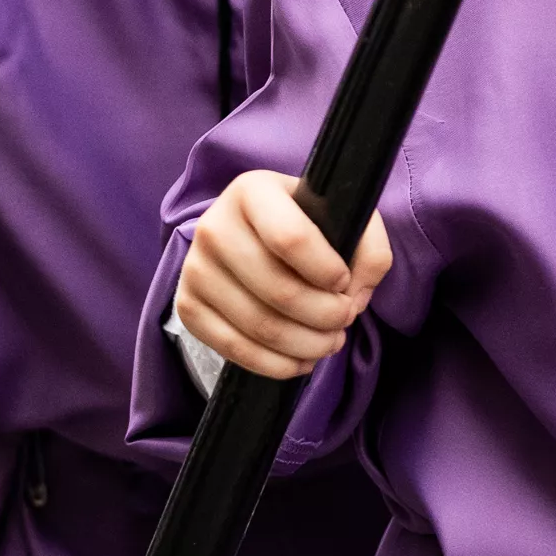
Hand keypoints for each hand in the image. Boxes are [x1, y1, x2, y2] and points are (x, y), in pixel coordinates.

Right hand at [175, 170, 393, 379]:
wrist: (254, 236)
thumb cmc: (307, 225)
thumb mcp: (346, 219)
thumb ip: (368, 251)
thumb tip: (351, 299)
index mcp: (252, 191)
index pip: (291, 238)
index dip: (327, 271)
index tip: (343, 282)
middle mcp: (214, 225)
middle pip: (279, 290)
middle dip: (326, 315)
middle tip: (345, 319)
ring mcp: (195, 268)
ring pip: (260, 325)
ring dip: (307, 345)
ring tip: (330, 342)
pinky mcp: (187, 305)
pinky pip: (234, 349)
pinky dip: (276, 364)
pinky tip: (301, 359)